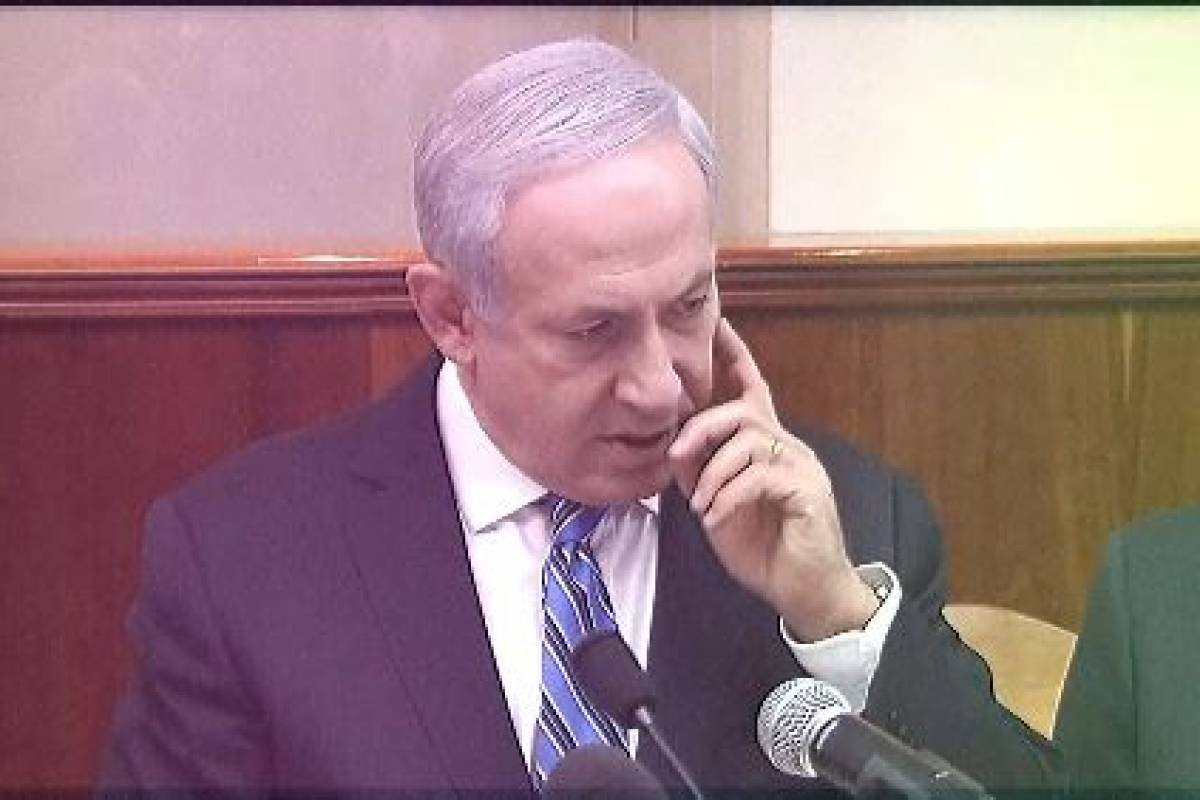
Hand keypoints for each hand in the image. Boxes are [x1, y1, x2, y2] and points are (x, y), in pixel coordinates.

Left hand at [667, 318, 878, 640]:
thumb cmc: (765, 549)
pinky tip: (718, 517)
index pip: (753, 389)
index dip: (735, 356)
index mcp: (767, 448)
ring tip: (703, 506)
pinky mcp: (809, 491)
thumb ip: (702, 473)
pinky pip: (760, 475)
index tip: (718, 323)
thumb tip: (675, 447)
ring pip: (749, 440)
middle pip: (744, 411)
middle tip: (677, 455)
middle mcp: (789, 448)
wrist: (806, 593)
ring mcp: (802, 467)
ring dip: (714, 473)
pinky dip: (729, 494)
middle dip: (703, 427)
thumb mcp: (718, 506)